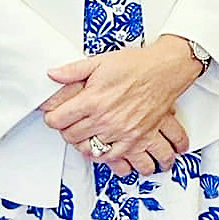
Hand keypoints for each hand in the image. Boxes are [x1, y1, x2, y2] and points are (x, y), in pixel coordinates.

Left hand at [43, 36, 199, 171]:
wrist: (166, 71)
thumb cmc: (137, 65)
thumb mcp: (100, 62)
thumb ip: (73, 70)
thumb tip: (52, 75)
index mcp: (92, 100)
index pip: (57, 120)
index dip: (53, 117)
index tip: (56, 115)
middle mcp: (105, 119)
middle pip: (71, 137)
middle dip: (67, 130)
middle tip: (71, 122)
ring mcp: (121, 132)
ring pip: (89, 150)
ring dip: (84, 143)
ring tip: (87, 134)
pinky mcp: (136, 139)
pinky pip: (113, 157)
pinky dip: (105, 155)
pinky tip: (103, 146)